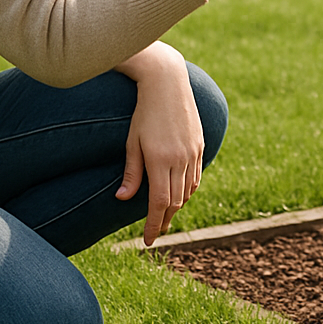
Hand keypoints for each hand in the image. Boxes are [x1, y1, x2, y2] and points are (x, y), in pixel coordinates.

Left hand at [113, 43, 203, 245]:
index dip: (153, 225)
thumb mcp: (132, 142)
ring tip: (164, 215)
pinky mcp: (200, 145)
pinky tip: (178, 193)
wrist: (167, 83)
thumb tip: (122, 199)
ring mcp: (193, 152)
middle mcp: (180, 159)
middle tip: (155, 232)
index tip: (148, 241)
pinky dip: (187, 190)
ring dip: (176, 206)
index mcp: (160, 160)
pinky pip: (195, 176)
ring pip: (187, 191)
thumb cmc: (143, 112)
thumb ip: (131, 173)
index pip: (158, 203)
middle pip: (175, 201)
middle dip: (164, 220)